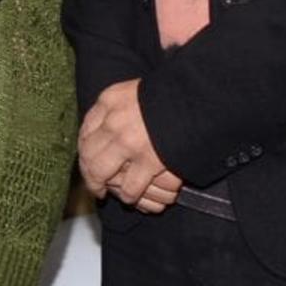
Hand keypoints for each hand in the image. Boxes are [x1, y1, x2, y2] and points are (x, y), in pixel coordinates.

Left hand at [77, 79, 182, 212]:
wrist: (202, 95)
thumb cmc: (173, 92)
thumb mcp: (138, 88)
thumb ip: (121, 103)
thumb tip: (107, 120)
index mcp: (111, 99)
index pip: (86, 129)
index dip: (84, 148)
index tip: (86, 158)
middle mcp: (114, 120)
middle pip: (87, 152)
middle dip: (87, 170)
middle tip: (92, 182)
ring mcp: (129, 141)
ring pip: (100, 171)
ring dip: (100, 185)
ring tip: (104, 192)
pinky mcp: (149, 160)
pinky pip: (129, 186)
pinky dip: (128, 194)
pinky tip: (130, 197)